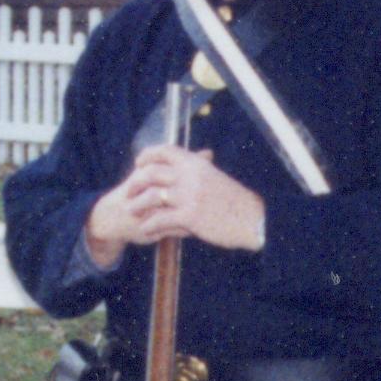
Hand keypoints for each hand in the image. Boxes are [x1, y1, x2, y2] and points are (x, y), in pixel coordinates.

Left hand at [129, 145, 265, 252]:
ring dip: (138, 204)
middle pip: (151, 173)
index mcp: (196, 163)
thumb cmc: (234, 201)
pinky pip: (161, 219)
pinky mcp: (190, 216)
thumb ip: (199, 168)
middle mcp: (190, 176)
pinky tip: (145, 230)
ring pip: (152, 196)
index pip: (164, 150)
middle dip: (135, 182)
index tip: (138, 164)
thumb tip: (195, 159)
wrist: (252, 220)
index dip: (147, 155)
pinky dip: (150, 225)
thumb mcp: (215, 177)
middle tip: (128, 192)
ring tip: (132, 212)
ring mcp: (189, 196)